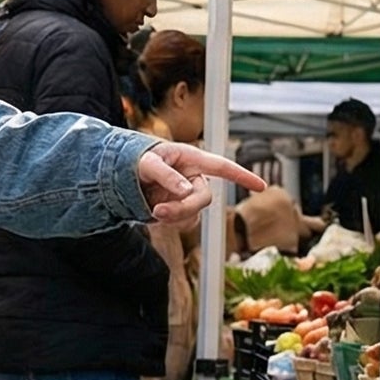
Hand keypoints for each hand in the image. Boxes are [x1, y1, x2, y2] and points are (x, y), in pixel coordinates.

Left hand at [136, 141, 265, 224]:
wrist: (118, 174)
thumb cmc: (134, 159)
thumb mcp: (146, 163)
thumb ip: (166, 175)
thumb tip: (186, 191)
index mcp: (191, 159)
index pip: (222, 167)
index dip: (242, 176)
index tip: (261, 187)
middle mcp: (193, 177)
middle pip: (204, 198)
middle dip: (184, 207)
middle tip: (158, 211)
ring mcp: (185, 194)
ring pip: (193, 213)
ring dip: (175, 216)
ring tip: (154, 211)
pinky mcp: (177, 207)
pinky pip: (182, 220)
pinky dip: (170, 220)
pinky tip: (155, 213)